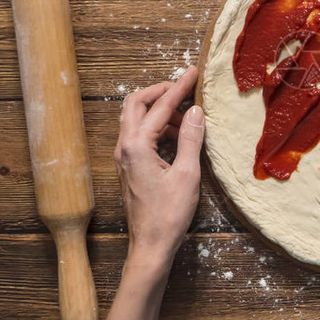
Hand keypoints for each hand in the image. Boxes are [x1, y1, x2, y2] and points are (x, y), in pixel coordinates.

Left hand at [114, 66, 203, 268]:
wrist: (150, 246)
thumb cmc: (168, 215)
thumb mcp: (187, 174)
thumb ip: (190, 138)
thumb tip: (195, 111)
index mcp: (136, 146)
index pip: (160, 106)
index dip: (179, 87)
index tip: (193, 72)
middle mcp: (124, 147)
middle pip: (137, 103)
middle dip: (161, 92)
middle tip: (185, 88)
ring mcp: (124, 157)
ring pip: (136, 119)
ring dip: (160, 110)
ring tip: (188, 116)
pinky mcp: (129, 166)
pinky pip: (140, 135)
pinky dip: (158, 127)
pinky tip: (178, 136)